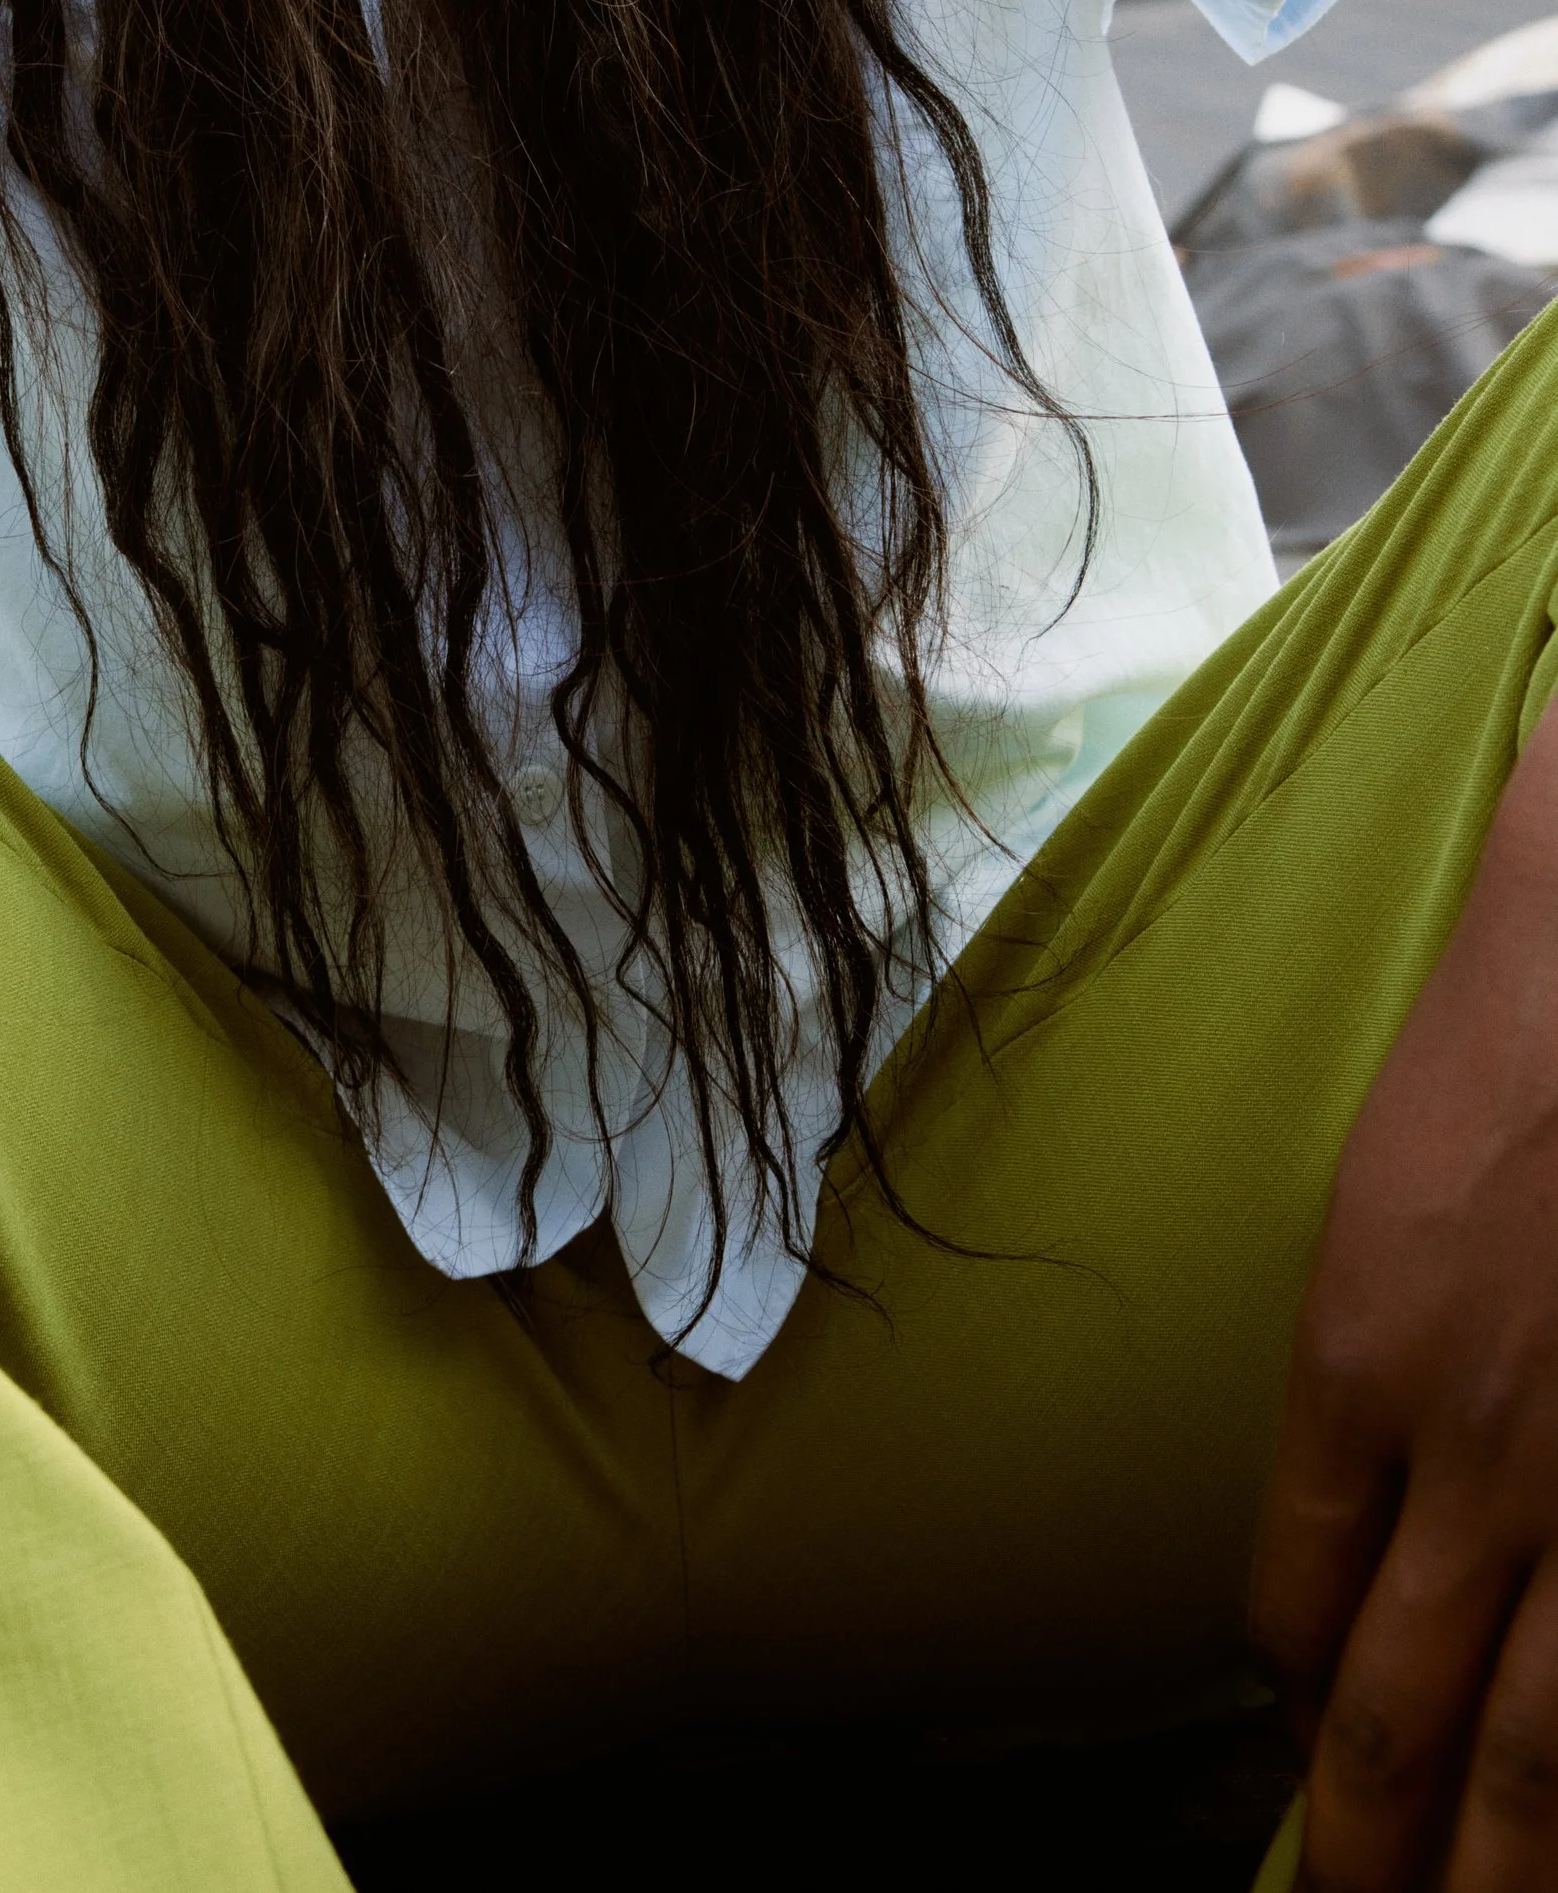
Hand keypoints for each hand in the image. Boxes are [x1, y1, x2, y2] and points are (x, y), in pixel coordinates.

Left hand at [1254, 741, 1557, 1888]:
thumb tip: (1386, 1444)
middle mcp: (1478, 1452)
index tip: (1305, 1730)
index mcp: (1362, 1349)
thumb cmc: (1535, 1018)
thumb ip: (1389, 1331)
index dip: (1298, 1681)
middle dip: (1378, 1852)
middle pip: (1402, 1712)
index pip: (1294, 1589)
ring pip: (1547, 1754)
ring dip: (1500, 1871)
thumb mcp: (1407, 1170)